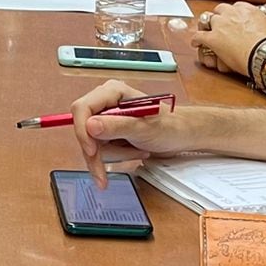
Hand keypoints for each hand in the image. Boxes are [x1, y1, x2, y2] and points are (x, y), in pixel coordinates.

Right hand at [69, 79, 205, 187]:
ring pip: (92, 144)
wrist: (182, 135)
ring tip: (138, 152)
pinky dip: (116, 157)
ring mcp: (106, 118)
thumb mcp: (144, 128)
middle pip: (84, 130)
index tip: (92, 152)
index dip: (82, 131)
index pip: (82, 108)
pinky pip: (100, 150)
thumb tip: (90, 126)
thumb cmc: (170, 126)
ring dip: (114, 155)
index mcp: (112, 92)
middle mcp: (106, 103)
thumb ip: (117, 126)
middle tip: (104, 173)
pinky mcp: (109, 132)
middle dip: (98, 152)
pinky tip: (135, 152)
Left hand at [189, 2, 265, 77]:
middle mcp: (232, 13)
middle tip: (218, 25)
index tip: (233, 20)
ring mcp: (221, 25)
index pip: (235, 7)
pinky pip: (199, 36)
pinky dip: (196, 40)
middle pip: (219, 10)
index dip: (232, 15)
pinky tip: (195, 43)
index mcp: (247, 9)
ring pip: (207, 20)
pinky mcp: (213, 39)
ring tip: (205, 31)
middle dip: (218, 17)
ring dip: (206, 26)